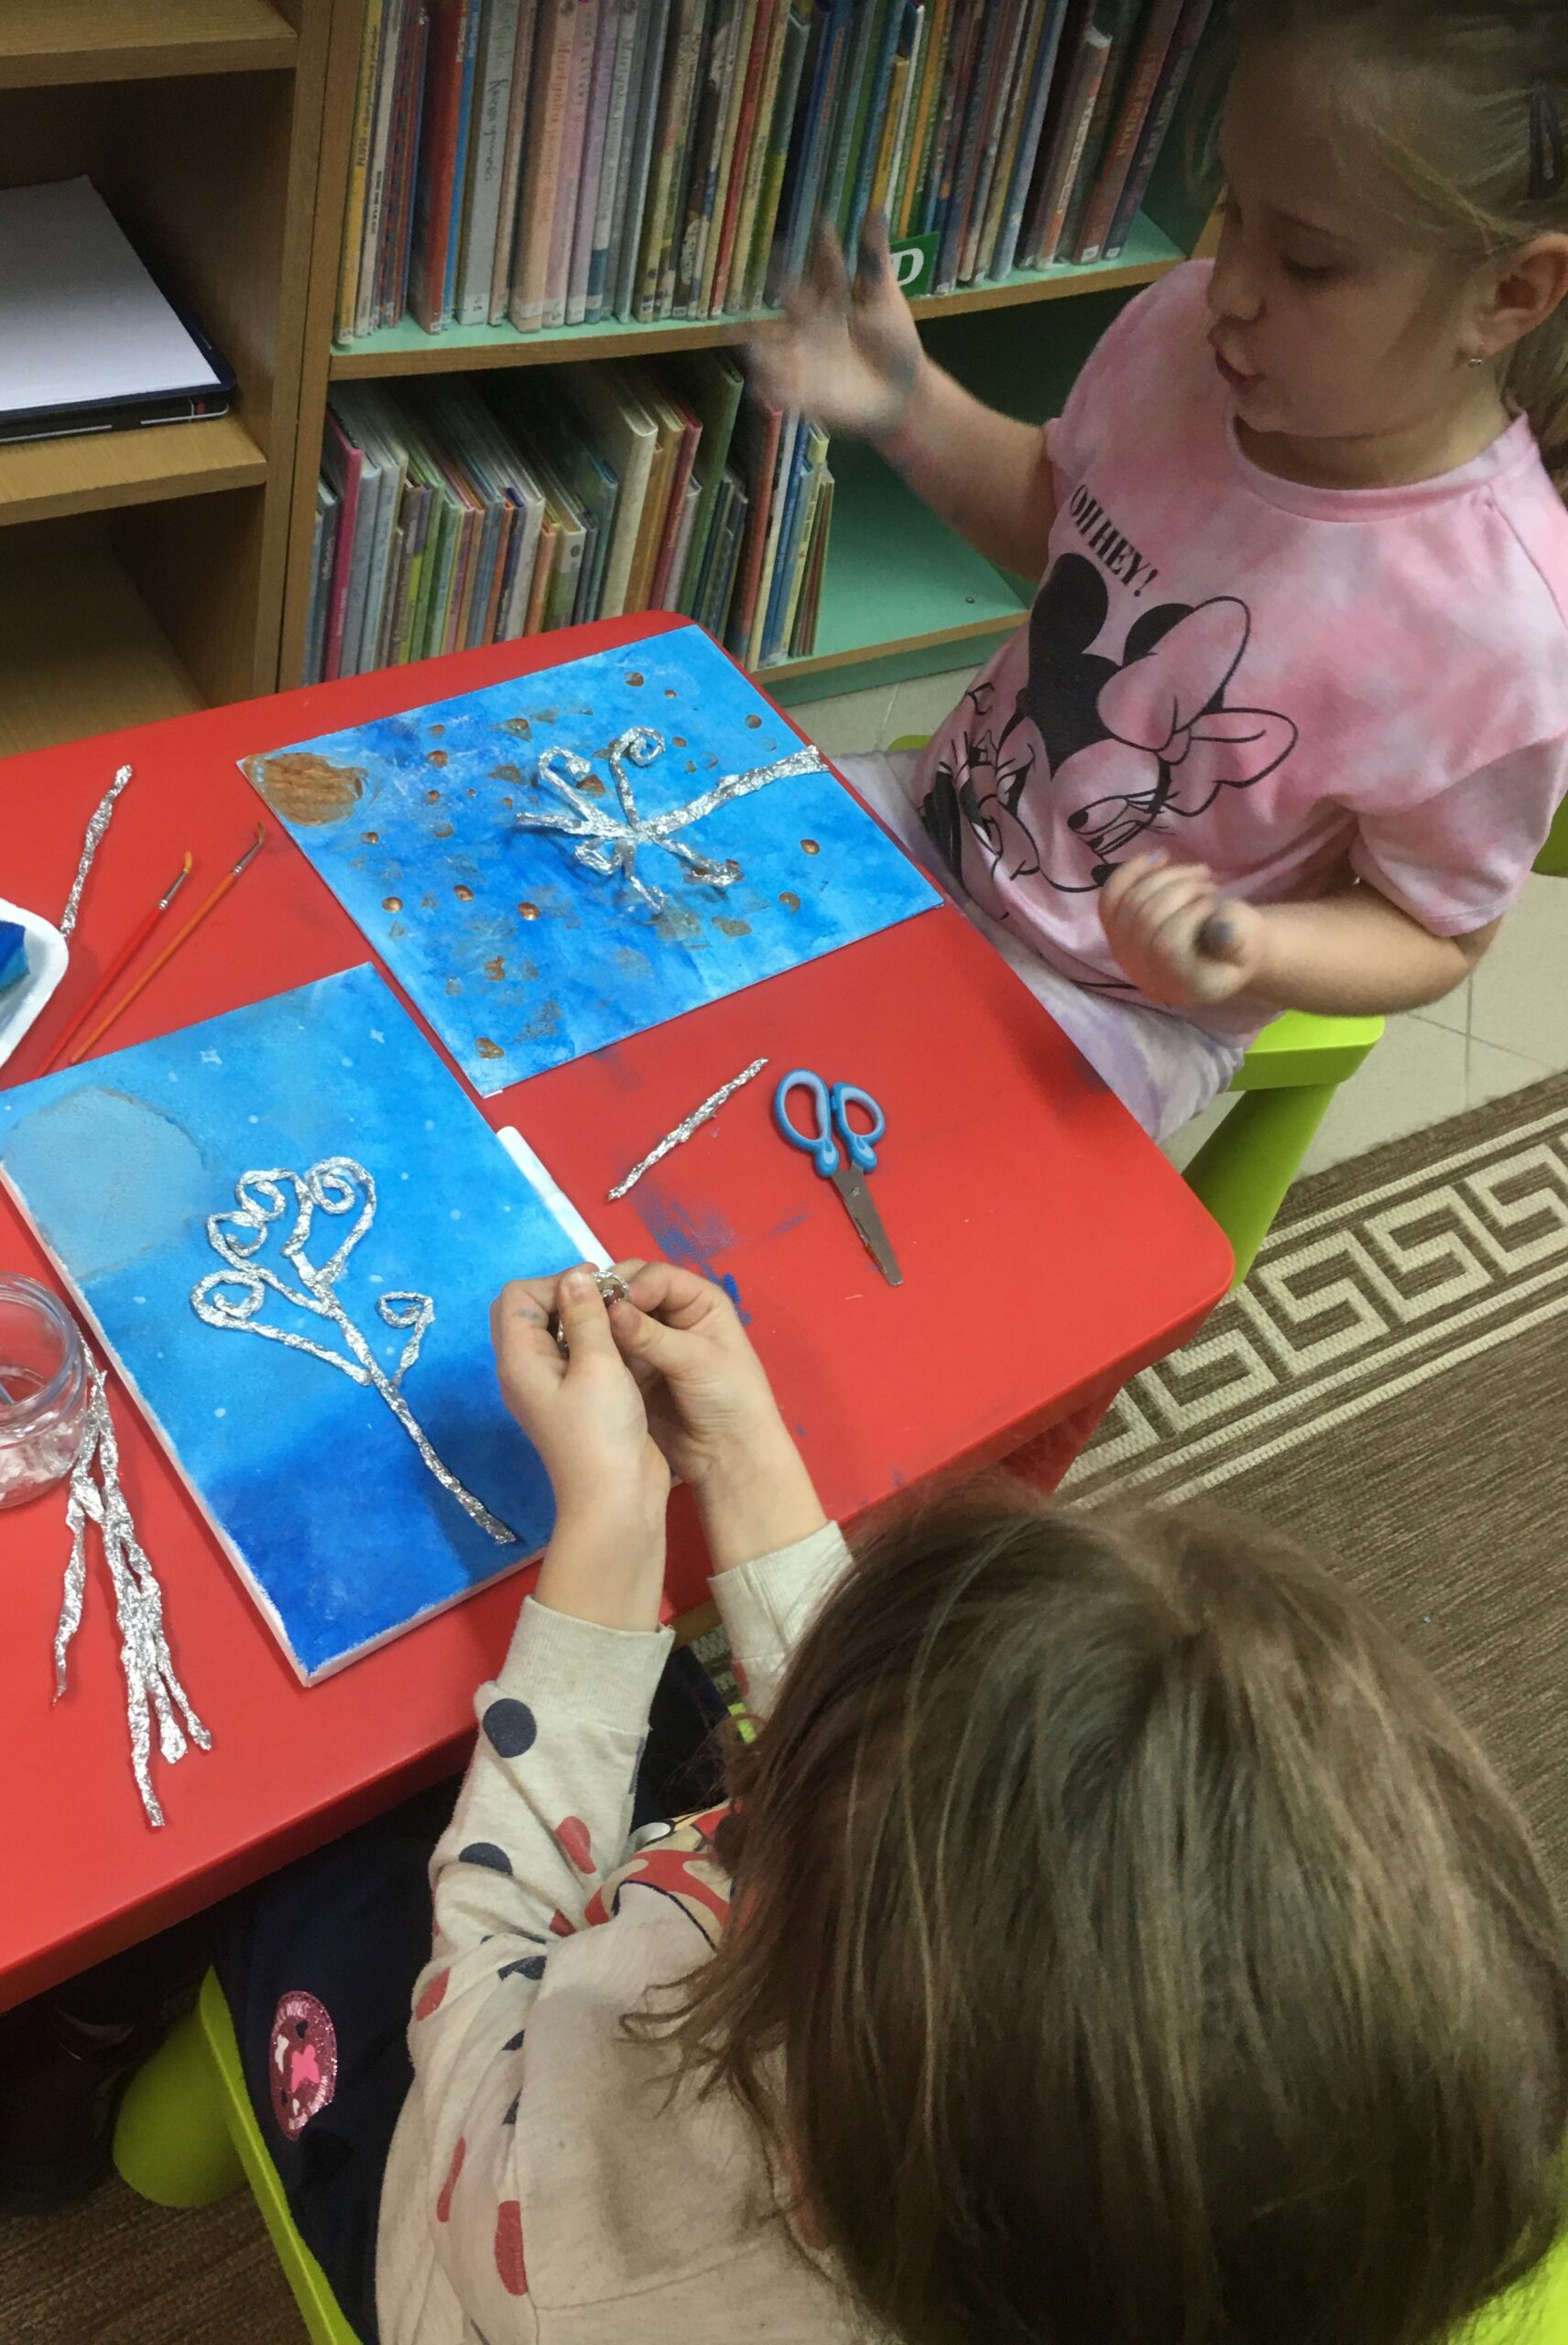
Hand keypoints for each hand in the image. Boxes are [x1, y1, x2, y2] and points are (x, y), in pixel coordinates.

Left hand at [490, 1267, 669, 1626]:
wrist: (615, 1499)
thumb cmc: (602, 1432)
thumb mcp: (598, 1366)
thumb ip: (585, 1317)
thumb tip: (575, 1277)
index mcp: (519, 1359)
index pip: (517, 1295)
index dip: (556, 1283)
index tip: (599, 1291)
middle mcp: (525, 1369)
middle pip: (530, 1310)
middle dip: (568, 1296)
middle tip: (609, 1300)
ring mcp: (548, 1385)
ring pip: (554, 1331)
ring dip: (583, 1318)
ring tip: (621, 1319)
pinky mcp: (572, 1398)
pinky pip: (573, 1354)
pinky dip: (594, 1341)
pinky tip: (626, 1345)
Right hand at [606, 1262, 826, 1571]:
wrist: (728, 1456)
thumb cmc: (730, 1399)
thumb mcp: (697, 1362)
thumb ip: (653, 1336)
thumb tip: (611, 1311)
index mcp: (699, 1301)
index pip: (658, 1277)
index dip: (633, 1285)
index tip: (613, 1305)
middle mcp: (672, 1315)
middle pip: (630, 1291)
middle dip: (609, 1299)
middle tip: (584, 1313)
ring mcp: (649, 1342)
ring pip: (614, 1320)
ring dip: (596, 1322)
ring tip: (573, 1331)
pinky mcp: (631, 1369)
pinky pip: (607, 1349)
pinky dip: (594, 1347)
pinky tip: (576, 1351)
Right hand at [748, 214, 924, 442]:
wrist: (901, 394)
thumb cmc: (892, 342)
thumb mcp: (884, 301)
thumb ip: (874, 261)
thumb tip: (877, 209)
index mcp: (832, 297)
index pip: (827, 268)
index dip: (826, 248)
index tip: (824, 222)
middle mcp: (812, 322)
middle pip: (791, 301)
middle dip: (776, 289)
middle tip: (762, 274)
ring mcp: (805, 357)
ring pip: (774, 347)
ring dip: (758, 343)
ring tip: (741, 336)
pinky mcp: (805, 393)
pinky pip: (782, 391)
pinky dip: (771, 389)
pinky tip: (762, 388)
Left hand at [1099, 853, 1267, 1008]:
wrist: (1220, 950)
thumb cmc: (1238, 945)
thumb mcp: (1250, 943)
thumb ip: (1239, 938)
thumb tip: (1220, 926)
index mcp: (1181, 984)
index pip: (1167, 946)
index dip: (1191, 913)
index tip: (1215, 902)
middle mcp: (1145, 974)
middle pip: (1145, 919)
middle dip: (1181, 890)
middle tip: (1210, 887)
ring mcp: (1125, 954)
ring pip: (1129, 902)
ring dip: (1166, 877)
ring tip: (1198, 875)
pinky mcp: (1115, 932)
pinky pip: (1111, 896)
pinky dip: (1133, 870)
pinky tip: (1161, 857)